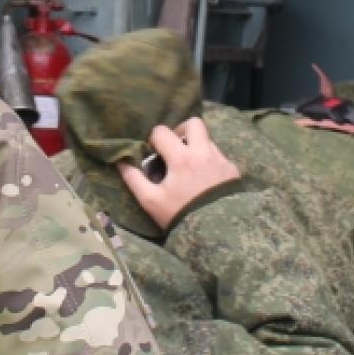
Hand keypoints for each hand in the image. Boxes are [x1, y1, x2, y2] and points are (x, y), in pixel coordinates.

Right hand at [116, 117, 241, 230]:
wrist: (218, 231)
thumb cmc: (180, 214)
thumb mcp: (151, 200)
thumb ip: (134, 178)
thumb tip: (120, 161)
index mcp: (181, 157)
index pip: (162, 131)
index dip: (153, 140)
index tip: (153, 154)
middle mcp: (203, 152)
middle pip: (194, 123)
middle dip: (181, 130)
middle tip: (175, 148)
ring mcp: (221, 160)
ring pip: (207, 139)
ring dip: (196, 146)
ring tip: (189, 166)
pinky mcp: (233, 170)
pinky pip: (219, 156)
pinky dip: (209, 161)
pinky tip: (204, 179)